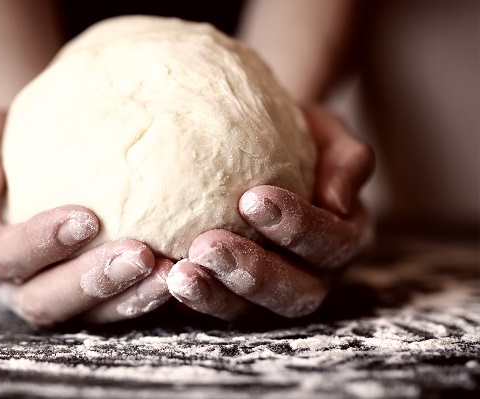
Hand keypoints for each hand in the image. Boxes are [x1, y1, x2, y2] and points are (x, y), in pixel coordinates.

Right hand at [0, 110, 172, 326]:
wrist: (45, 155)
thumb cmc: (13, 143)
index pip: (1, 255)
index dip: (39, 243)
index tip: (87, 217)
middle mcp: (12, 284)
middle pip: (43, 300)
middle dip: (91, 281)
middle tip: (139, 253)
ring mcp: (54, 297)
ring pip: (87, 316)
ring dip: (129, 297)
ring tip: (169, 272)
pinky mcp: (91, 302)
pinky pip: (117, 310)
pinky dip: (147, 296)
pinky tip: (178, 273)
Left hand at [167, 105, 374, 320]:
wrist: (260, 144)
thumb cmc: (296, 136)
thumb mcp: (326, 132)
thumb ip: (345, 159)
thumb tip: (338, 200)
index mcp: (343, 237)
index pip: (333, 242)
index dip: (299, 227)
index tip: (252, 197)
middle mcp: (315, 274)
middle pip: (298, 293)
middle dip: (254, 273)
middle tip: (208, 245)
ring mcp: (272, 293)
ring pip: (252, 311)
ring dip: (216, 294)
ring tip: (179, 273)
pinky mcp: (234, 298)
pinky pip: (215, 307)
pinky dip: (191, 297)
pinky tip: (162, 274)